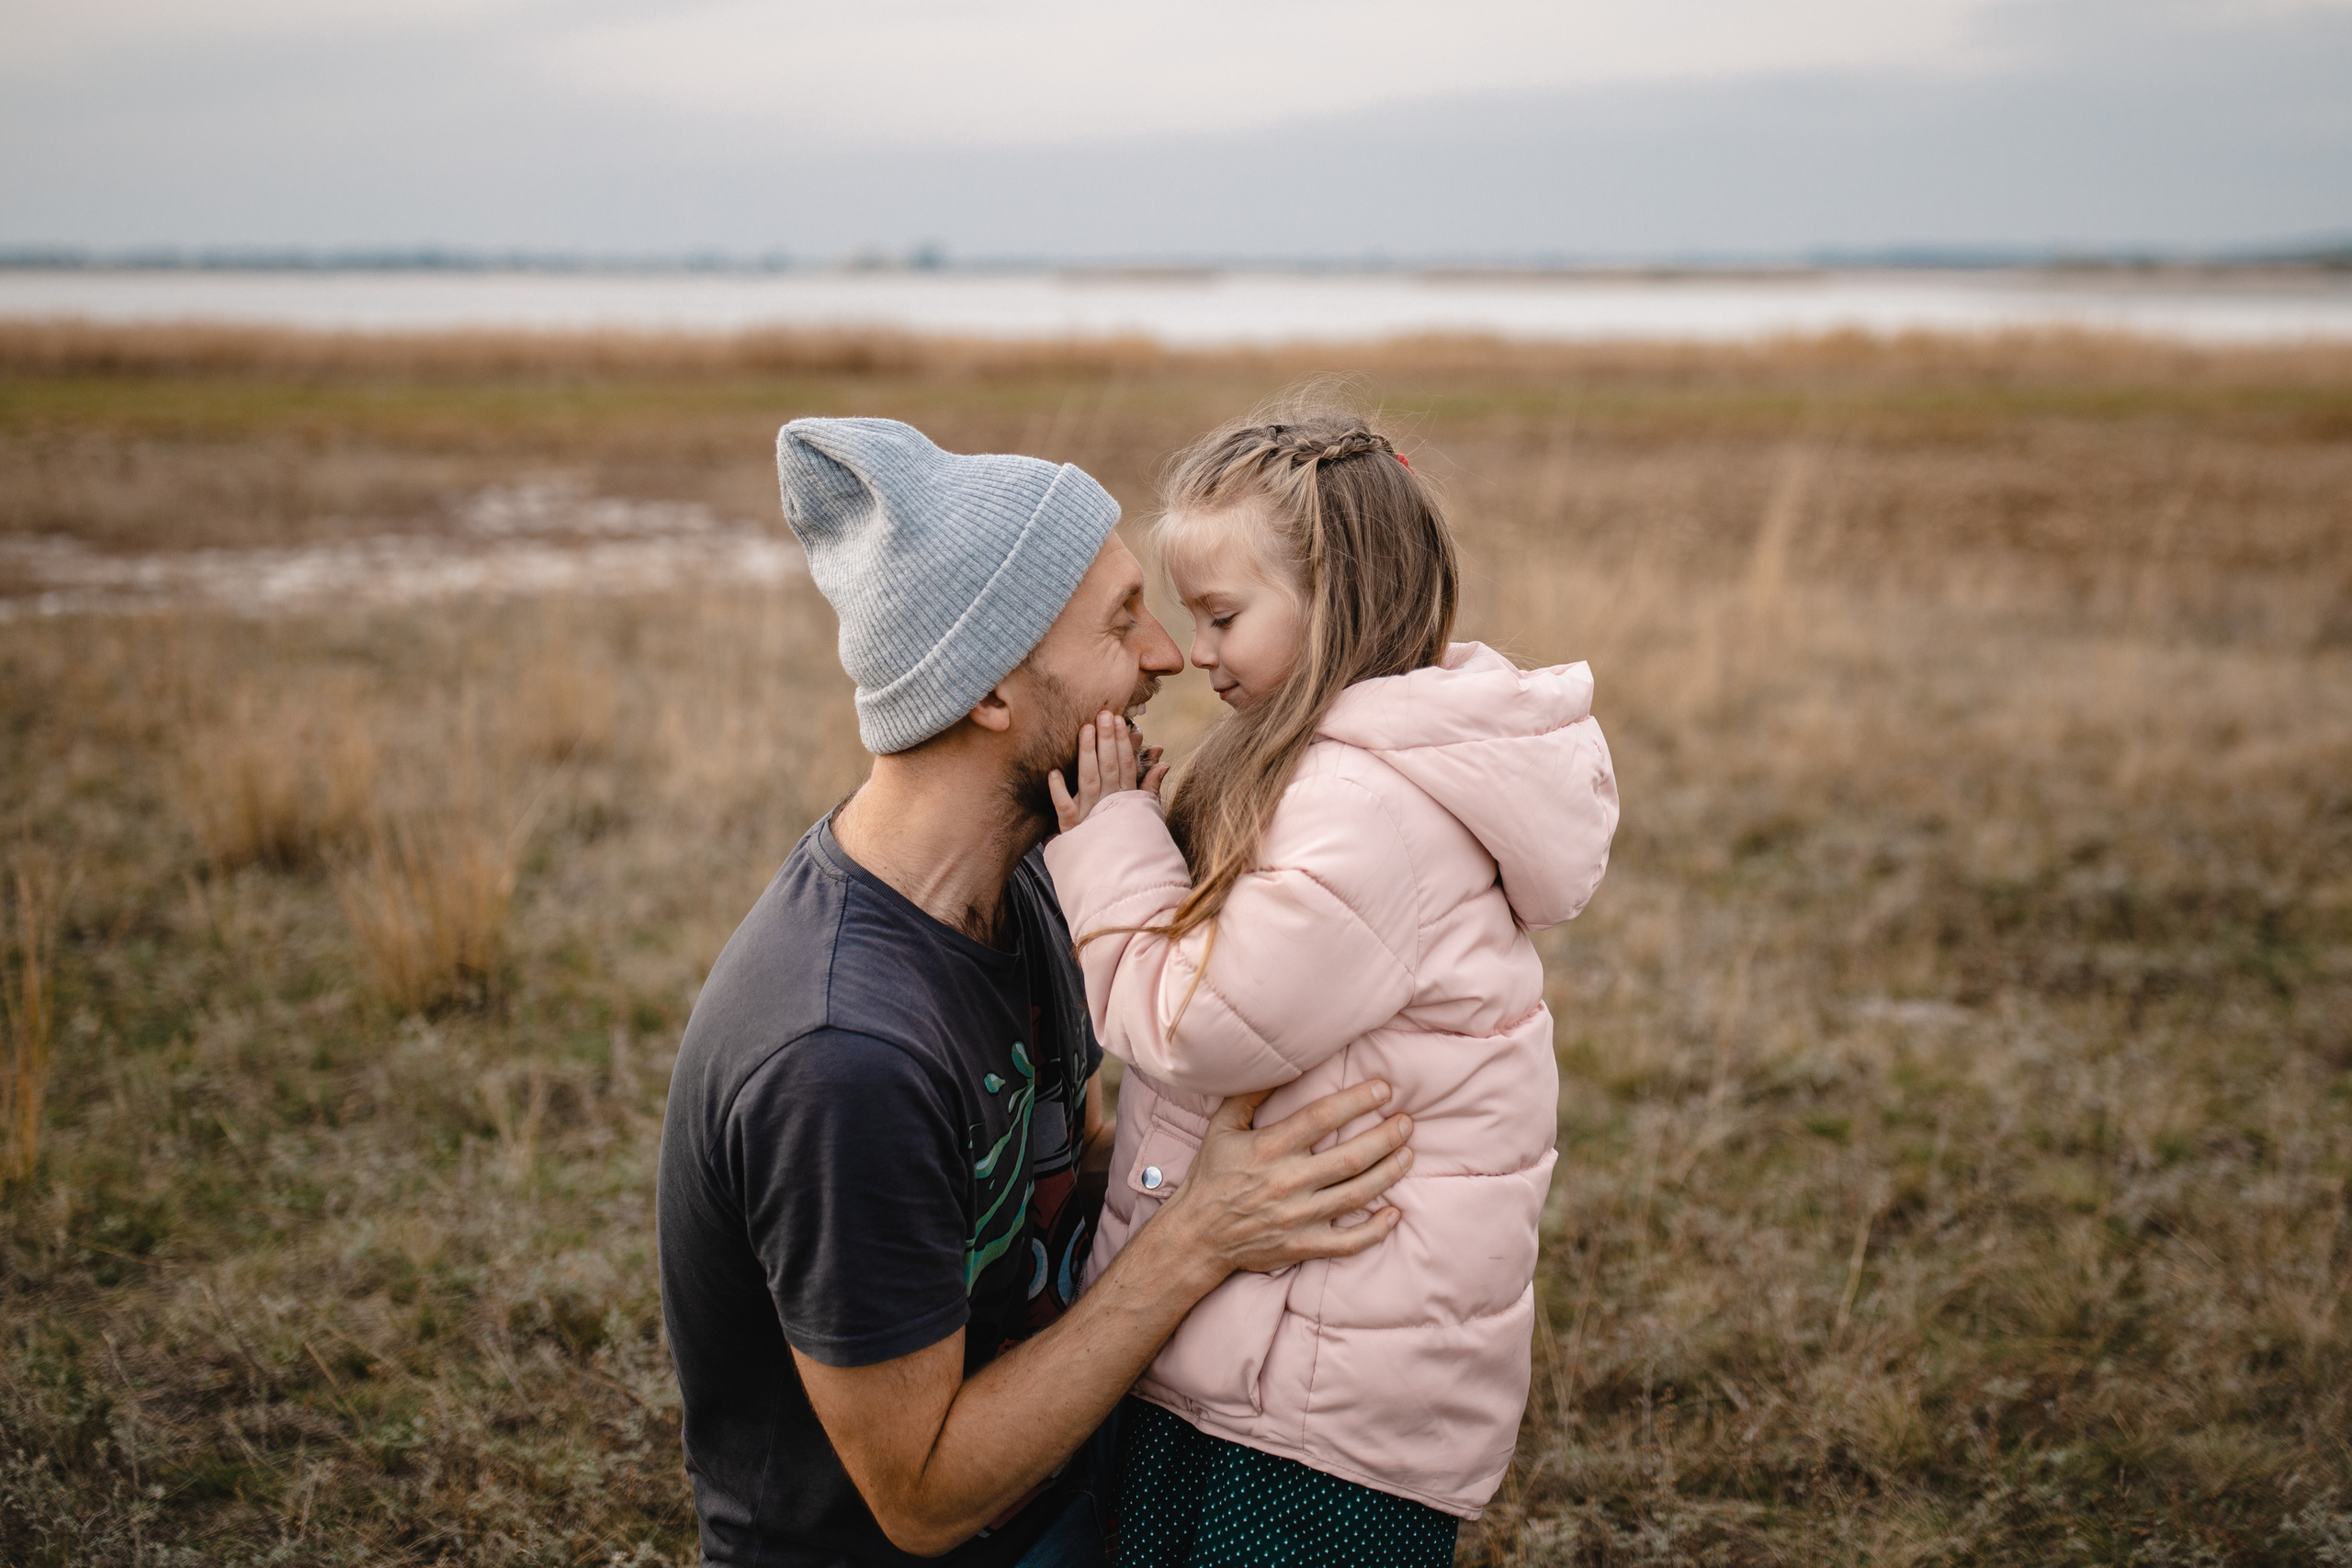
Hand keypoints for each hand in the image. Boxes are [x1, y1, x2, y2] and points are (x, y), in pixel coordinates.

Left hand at [1048, 710, 1167, 831]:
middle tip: (1104, 714)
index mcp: (1127, 800)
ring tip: (1085, 729)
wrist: (1118, 877)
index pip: (1127, 766)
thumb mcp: (1143, 813)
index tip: (1121, 721)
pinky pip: (1064, 810)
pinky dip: (1059, 792)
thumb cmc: (1128, 839)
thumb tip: (1163, 762)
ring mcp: (1090, 817)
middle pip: (1109, 767)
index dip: (1124, 743)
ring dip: (1087, 754)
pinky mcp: (1072, 830)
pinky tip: (1053, 773)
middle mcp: (1109, 805)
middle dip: (1107, 740)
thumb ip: (1150, 787)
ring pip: (1089, 781)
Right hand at [1157, 1081, 1411, 1278]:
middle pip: (1351, 1157)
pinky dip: (1376, 1229)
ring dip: (1389, 1172)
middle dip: (1386, 1137)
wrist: (1196, 1235)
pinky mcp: (1304, 1246)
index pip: (1322, 1117)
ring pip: (1358, 1195)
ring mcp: (1298, 1218)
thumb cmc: (1212, 1176)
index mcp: (1269, 1148)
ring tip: (1408, 1154)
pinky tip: (1394, 1213)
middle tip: (1407, 1122)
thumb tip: (1280, 1064)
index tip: (1384, 1089)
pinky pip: (1349, 1242)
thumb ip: (1250, 1095)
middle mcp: (1287, 1182)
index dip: (1358, 1100)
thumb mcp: (1222, 1128)